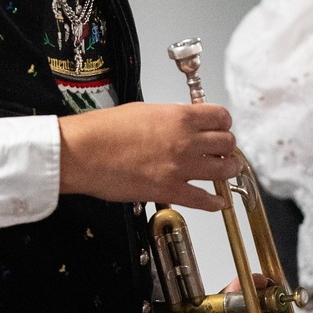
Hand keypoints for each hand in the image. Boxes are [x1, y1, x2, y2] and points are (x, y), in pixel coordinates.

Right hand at [59, 102, 240, 210]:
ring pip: (223, 170)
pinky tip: (219, 202)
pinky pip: (204, 199)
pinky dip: (216, 202)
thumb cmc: (104, 130)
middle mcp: (185, 141)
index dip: (224, 124)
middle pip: (227, 144)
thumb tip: (181, 124)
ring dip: (228, 172)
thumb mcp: (143, 111)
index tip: (221, 129)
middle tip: (223, 152)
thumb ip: (169, 118)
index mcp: (179, 117)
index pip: (221, 117)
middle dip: (227, 148)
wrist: (84, 152)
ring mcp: (180, 167)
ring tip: (226, 173)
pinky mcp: (170, 190)